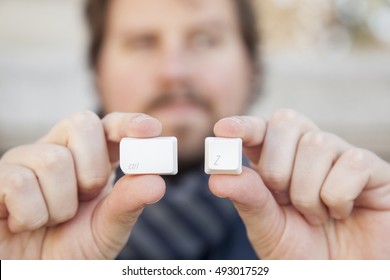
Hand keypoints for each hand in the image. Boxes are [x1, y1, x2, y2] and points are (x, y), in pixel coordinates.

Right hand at [0, 111, 164, 258]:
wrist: (33, 276)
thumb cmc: (71, 250)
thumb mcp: (107, 230)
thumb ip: (129, 204)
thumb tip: (157, 183)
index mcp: (92, 159)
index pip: (110, 126)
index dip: (129, 123)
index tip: (151, 130)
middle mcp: (60, 150)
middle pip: (82, 123)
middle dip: (92, 170)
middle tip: (84, 200)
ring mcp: (26, 161)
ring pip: (53, 160)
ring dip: (60, 205)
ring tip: (52, 221)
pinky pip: (19, 181)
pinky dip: (31, 215)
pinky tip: (24, 224)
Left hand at [209, 109, 389, 258]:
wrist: (337, 276)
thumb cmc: (300, 250)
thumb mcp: (267, 227)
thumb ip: (247, 199)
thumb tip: (218, 177)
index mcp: (276, 159)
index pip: (259, 128)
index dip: (243, 126)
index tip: (223, 130)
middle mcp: (307, 150)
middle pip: (286, 122)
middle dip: (277, 168)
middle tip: (284, 200)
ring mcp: (339, 156)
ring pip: (317, 144)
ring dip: (308, 191)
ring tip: (315, 216)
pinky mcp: (372, 170)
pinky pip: (352, 163)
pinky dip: (338, 197)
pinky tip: (341, 212)